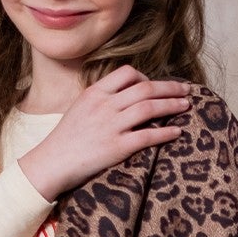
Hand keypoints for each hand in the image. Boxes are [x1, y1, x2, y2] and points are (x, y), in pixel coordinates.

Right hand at [17, 65, 192, 201]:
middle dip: (170, 87)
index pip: (127, 73)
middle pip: (145, 88)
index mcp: (95, 93)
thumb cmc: (65, 139)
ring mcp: (111, 126)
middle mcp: (105, 105)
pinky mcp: (116, 148)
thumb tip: (123, 96)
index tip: (155, 85)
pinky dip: (165, 133)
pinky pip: (147, 136)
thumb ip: (101, 99)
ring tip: (186, 106)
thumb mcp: (80, 108)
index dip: (146, 77)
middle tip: (186, 90)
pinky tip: (177, 132)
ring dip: (172, 105)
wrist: (51, 163)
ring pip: (149, 107)